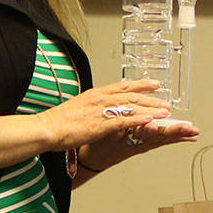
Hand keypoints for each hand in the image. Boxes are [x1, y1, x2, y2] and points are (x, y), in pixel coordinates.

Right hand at [38, 80, 173, 151]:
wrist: (47, 129)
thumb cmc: (58, 122)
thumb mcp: (78, 107)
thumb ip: (93, 106)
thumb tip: (101, 108)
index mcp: (95, 94)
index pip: (123, 86)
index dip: (141, 84)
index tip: (154, 84)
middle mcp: (100, 99)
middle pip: (131, 96)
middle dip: (151, 99)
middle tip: (165, 101)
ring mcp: (101, 111)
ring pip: (132, 107)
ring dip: (150, 108)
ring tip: (164, 111)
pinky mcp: (101, 124)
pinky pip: (125, 120)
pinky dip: (140, 119)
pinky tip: (151, 120)